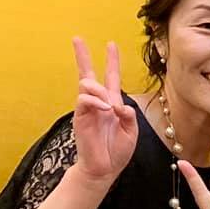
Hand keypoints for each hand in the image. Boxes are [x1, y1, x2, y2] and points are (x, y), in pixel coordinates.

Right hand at [71, 37, 138, 185]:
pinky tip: (105, 108)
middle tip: (77, 39)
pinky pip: (84, 100)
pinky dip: (96, 101)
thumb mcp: (131, 131)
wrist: (104, 169)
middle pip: (88, 74)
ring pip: (86, 85)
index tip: (111, 44)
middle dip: (83, 56)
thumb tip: (119, 104)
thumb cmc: (117, 151)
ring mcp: (87, 109)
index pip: (110, 78)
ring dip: (99, 90)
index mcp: (111, 104)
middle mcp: (98, 103)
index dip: (111, 61)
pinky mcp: (80, 117)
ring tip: (109, 105)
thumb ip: (129, 116)